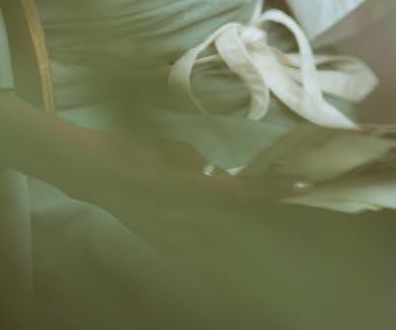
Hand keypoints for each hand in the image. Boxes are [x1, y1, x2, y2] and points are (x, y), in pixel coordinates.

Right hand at [71, 129, 310, 255]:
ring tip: (268, 228)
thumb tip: (216, 178)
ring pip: (223, 240)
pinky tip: (224, 231)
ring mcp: (171, 238)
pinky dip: (218, 239)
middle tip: (290, 198)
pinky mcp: (163, 246)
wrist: (91, 173)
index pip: (241, 192)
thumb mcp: (172, 149)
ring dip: (244, 231)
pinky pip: (201, 247)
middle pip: (238, 223)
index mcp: (185, 189)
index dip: (274, 190)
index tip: (304, 185)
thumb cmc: (131, 149)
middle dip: (264, 214)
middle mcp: (181, 220)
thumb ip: (199, 166)